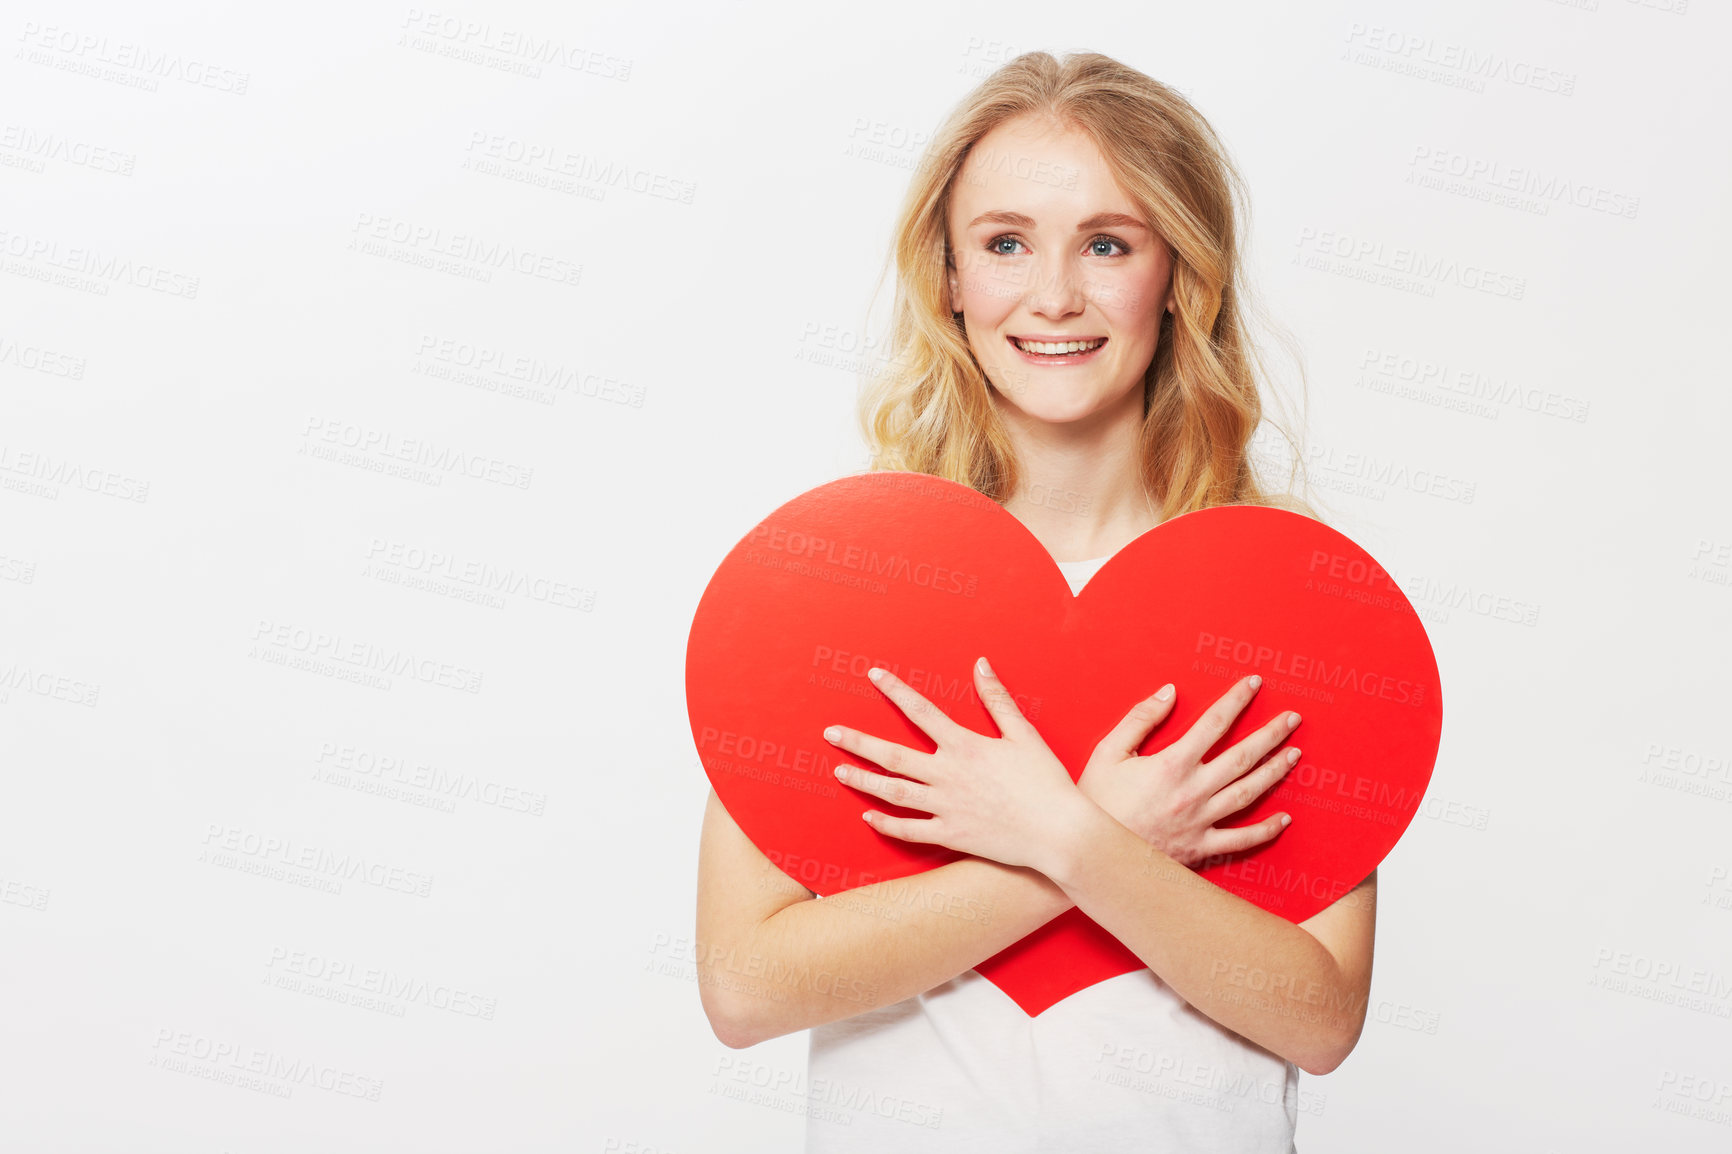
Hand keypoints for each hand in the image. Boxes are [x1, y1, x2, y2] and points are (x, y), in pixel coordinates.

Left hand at [822, 657, 1083, 873]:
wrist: (1059, 832)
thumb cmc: (1046, 781)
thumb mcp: (1024, 733)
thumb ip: (997, 698)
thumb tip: (980, 663)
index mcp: (965, 746)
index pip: (920, 711)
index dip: (894, 691)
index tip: (872, 675)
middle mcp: (948, 775)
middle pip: (892, 756)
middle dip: (858, 742)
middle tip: (830, 734)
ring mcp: (945, 808)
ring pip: (893, 793)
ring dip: (863, 781)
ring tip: (839, 772)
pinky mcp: (950, 836)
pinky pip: (910, 830)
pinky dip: (886, 823)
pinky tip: (868, 816)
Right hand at [1076, 674, 1297, 867]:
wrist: (1088, 851)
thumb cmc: (1095, 800)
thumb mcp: (1108, 751)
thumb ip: (1141, 718)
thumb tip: (1170, 692)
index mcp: (1172, 764)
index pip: (1215, 723)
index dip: (1237, 700)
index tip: (1255, 684)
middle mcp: (1193, 791)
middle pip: (1242, 757)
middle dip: (1271, 734)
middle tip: (1293, 718)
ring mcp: (1200, 822)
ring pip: (1248, 794)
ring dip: (1275, 771)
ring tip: (1295, 754)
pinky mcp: (1199, 848)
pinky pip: (1240, 840)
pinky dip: (1265, 830)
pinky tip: (1284, 819)